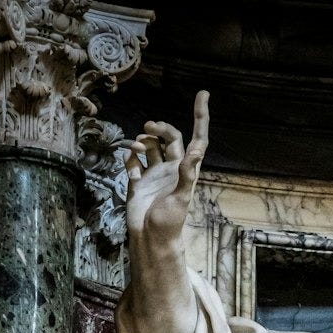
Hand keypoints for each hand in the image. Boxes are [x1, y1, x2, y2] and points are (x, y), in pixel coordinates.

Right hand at [124, 90, 208, 243]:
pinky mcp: (137, 182)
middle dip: (159, 127)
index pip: (196, 138)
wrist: (149, 239)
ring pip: (149, 147)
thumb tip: (195, 151)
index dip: (200, 116)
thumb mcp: (181, 198)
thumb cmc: (169, 223)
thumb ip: (187, 174)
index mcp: (186, 169)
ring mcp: (154, 175)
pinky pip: (133, 162)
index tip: (203, 93)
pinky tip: (130, 166)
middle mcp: (171, 169)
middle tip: (149, 127)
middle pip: (168, 137)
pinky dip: (129, 158)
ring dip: (142, 141)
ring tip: (136, 147)